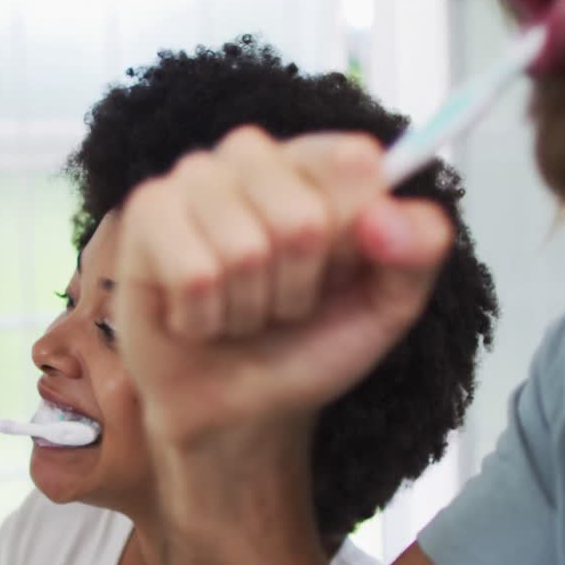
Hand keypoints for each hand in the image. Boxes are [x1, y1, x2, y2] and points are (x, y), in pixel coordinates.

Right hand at [115, 127, 452, 455]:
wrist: (239, 407)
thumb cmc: (307, 345)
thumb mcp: (387, 306)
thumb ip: (418, 252)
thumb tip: (390, 215)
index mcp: (318, 162)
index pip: (355, 163)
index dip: (354, 237)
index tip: (342, 270)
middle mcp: (254, 157)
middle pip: (302, 218)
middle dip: (300, 286)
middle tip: (283, 301)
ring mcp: (195, 179)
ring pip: (245, 250)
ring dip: (249, 307)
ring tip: (239, 311)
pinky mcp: (146, 212)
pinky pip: (195, 272)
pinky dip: (205, 317)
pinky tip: (198, 315)